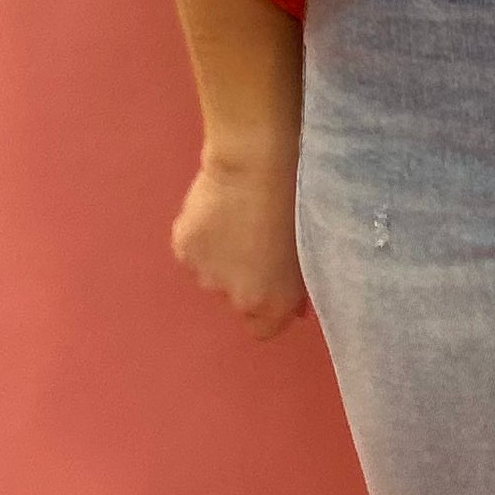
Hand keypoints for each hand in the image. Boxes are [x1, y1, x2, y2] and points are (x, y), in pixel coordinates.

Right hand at [171, 152, 307, 341]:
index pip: (262, 330)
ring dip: (220, 258)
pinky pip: (192, 252)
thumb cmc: (295, 201)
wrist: (255, 164)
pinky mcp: (184, 248)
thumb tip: (295, 304)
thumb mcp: (310, 250)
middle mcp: (234, 297)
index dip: (268, 309)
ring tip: (237, 222)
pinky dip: (201, 238)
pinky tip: (216, 213)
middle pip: (235, 300)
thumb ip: (297, 285)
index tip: (273, 286)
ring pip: (211, 275)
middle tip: (258, 243)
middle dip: (244, 279)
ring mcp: (204, 274)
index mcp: (270, 302)